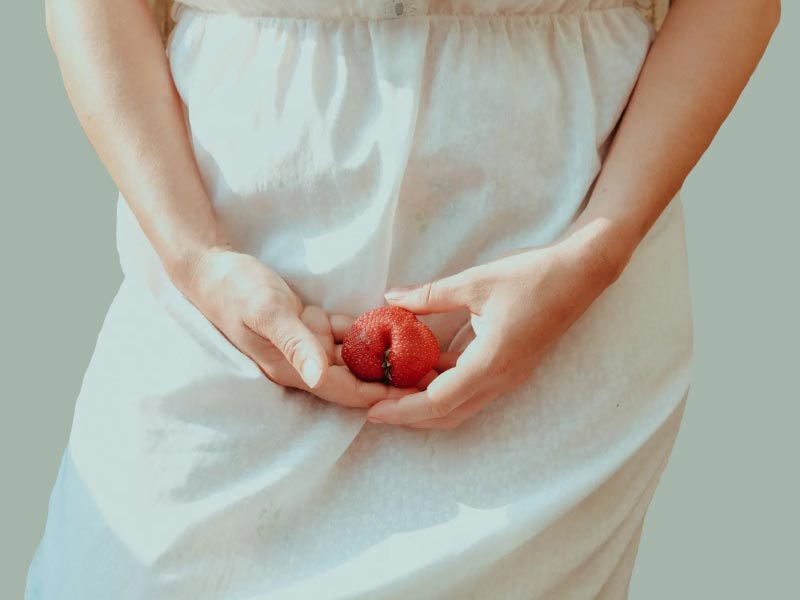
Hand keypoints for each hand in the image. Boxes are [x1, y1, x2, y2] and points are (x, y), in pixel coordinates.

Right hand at [181, 247, 416, 407]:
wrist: (211, 268)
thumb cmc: (234, 290)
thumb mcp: (266, 312)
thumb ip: (294, 343)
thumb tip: (319, 377)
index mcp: (293, 367)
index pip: (345, 389)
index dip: (380, 394)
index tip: (416, 395)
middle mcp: (304, 361)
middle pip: (355, 378)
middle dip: (391, 378)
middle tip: (432, 373)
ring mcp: (307, 343)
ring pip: (355, 355)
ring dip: (386, 354)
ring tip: (424, 351)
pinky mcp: (309, 324)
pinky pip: (347, 331)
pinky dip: (370, 328)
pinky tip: (397, 323)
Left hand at [365, 236, 620, 428]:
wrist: (580, 274)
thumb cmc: (531, 276)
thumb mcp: (474, 282)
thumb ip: (429, 296)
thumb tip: (390, 299)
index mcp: (491, 363)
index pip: (438, 401)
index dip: (402, 410)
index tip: (372, 411)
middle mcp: (500, 379)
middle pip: (447, 414)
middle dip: (408, 415)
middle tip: (373, 406)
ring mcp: (508, 377)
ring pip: (459, 406)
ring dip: (425, 403)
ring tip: (390, 391)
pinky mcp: (510, 368)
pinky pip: (471, 390)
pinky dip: (443, 388)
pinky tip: (419, 370)